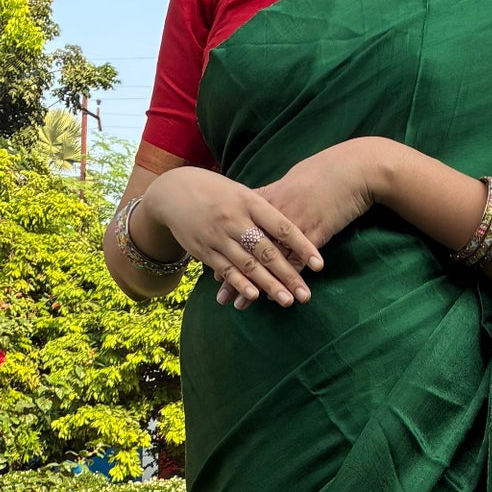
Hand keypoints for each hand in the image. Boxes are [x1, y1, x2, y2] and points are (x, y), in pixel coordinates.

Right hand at [136, 168, 322, 308]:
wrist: (172, 191)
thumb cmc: (215, 190)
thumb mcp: (241, 191)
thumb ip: (264, 210)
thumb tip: (294, 228)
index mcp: (249, 201)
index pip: (282, 226)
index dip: (302, 245)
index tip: (319, 264)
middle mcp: (235, 219)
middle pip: (267, 251)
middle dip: (288, 275)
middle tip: (305, 295)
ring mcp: (219, 236)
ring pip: (248, 265)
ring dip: (269, 285)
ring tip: (287, 301)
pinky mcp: (205, 251)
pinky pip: (226, 270)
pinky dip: (240, 284)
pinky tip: (254, 296)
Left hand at [217, 140, 381, 308]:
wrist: (353, 170)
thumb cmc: (324, 172)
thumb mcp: (290, 180)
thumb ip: (270, 195)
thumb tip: (255, 200)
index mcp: (265, 200)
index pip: (238, 231)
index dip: (224, 251)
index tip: (211, 269)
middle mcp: (273, 215)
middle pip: (247, 249)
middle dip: (231, 274)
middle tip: (218, 295)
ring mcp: (293, 226)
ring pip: (267, 262)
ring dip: (253, 286)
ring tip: (240, 305)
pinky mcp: (313, 235)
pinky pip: (294, 264)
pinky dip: (281, 283)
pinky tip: (273, 299)